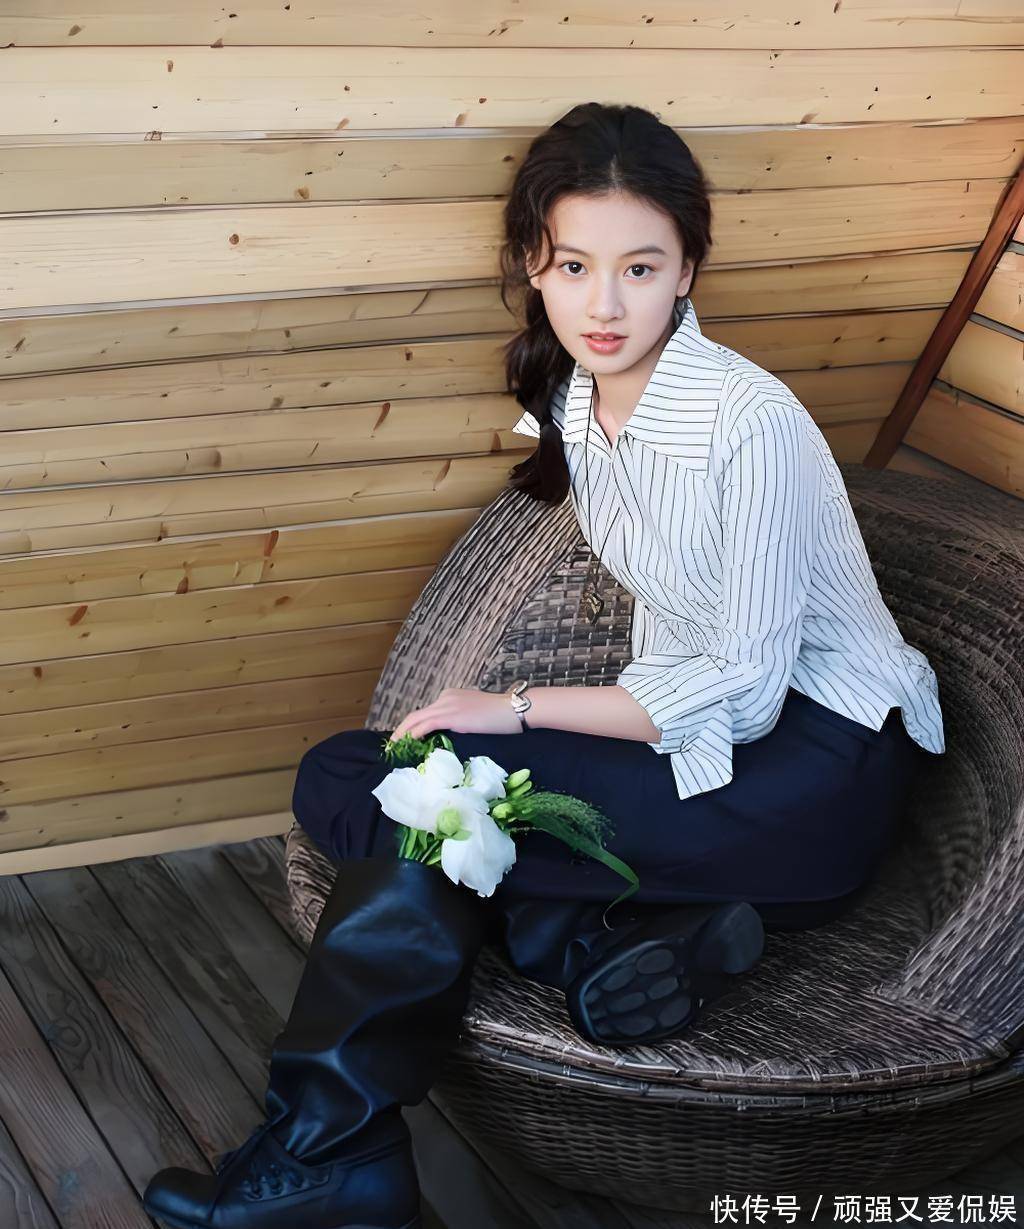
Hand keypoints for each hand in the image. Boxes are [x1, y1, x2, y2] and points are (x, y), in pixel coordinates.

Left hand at [389, 687, 522, 741]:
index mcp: (451, 697)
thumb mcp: (476, 717)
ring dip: (402, 734)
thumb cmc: (502, 717)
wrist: (515, 710)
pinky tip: (406, 745)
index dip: (413, 727)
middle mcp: (445, 697)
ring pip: (416, 719)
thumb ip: (462, 721)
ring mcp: (447, 705)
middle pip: (415, 715)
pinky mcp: (451, 716)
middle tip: (391, 747)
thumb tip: (452, 737)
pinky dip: (412, 735)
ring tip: (394, 749)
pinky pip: (425, 725)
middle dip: (401, 731)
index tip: (406, 741)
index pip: (427, 713)